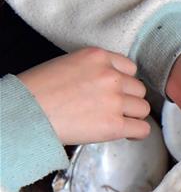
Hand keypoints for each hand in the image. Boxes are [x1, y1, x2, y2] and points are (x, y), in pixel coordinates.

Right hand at [17, 48, 150, 144]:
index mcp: (98, 56)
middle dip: (128, 100)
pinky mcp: (114, 124)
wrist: (25, 113)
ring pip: (143, 108)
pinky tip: (126, 134)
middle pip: (138, 89)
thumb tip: (112, 84)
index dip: (124, 82)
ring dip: (132, 116)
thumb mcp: (68, 64)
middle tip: (111, 109)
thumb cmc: (39, 90)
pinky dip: (136, 133)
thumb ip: (94, 70)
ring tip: (115, 121)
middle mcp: (110, 76)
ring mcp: (114, 100)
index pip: (130, 68)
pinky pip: (143, 129)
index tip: (115, 91)